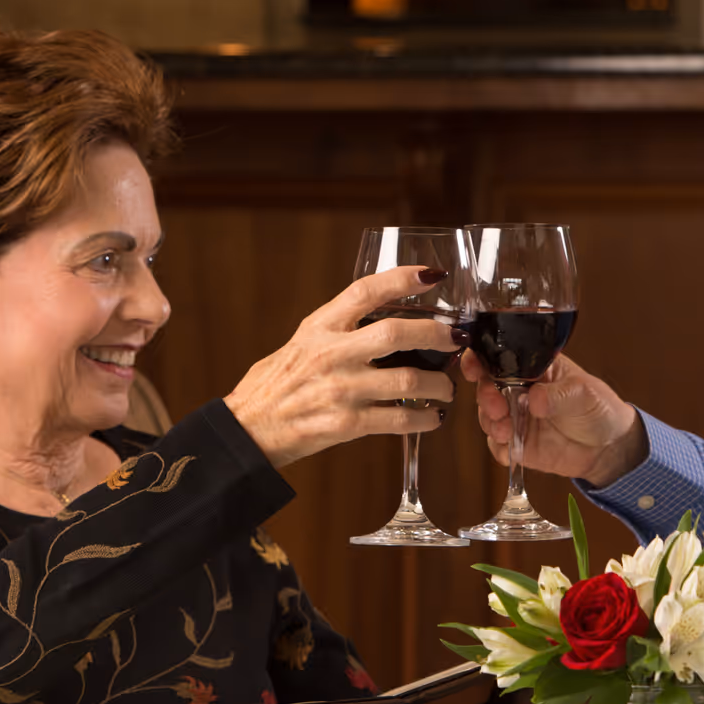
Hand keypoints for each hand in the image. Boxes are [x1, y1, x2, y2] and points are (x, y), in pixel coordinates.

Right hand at [225, 266, 460, 469]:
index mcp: (319, 327)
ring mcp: (340, 390)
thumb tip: (383, 315)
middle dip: (436, 334)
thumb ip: (338, 328)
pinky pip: (398, 419)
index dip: (401, 278)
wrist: (248, 429)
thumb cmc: (275, 384)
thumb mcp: (301, 341)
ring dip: (438, 384)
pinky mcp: (346, 424)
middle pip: (395, 333)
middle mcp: (330, 354)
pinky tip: (432, 417)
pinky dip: (423, 419)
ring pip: (407, 380)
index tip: (431, 275)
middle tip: (455, 338)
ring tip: (446, 388)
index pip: (365, 291)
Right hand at [459, 350, 646, 486]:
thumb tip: (535, 399)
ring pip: (488, 418)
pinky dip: (499, 448)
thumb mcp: (584, 394)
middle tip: (497, 407)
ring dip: (490, 423)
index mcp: (534, 369)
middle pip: (487, 388)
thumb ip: (559, 395)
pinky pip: (498, 447)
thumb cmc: (600, 409)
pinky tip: (511, 449)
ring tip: (505, 430)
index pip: (500, 358)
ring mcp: (518, 419)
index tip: (474, 368)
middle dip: (485, 396)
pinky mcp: (519, 445)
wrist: (610, 448)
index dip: (480, 360)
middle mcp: (520, 391)